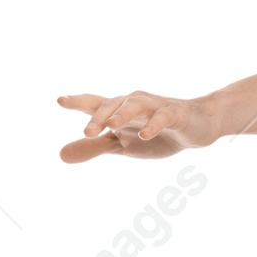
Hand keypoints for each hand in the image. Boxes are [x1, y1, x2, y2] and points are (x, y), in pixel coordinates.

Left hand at [57, 91, 217, 162]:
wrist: (196, 128)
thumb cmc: (154, 133)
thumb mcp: (120, 145)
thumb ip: (92, 148)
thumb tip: (60, 156)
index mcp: (118, 111)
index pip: (95, 103)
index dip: (78, 102)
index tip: (60, 100)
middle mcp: (133, 104)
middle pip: (113, 105)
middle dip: (99, 117)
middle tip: (86, 132)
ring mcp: (155, 107)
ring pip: (136, 105)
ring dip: (123, 114)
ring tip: (111, 126)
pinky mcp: (175, 114)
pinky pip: (163, 116)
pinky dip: (154, 124)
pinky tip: (145, 135)